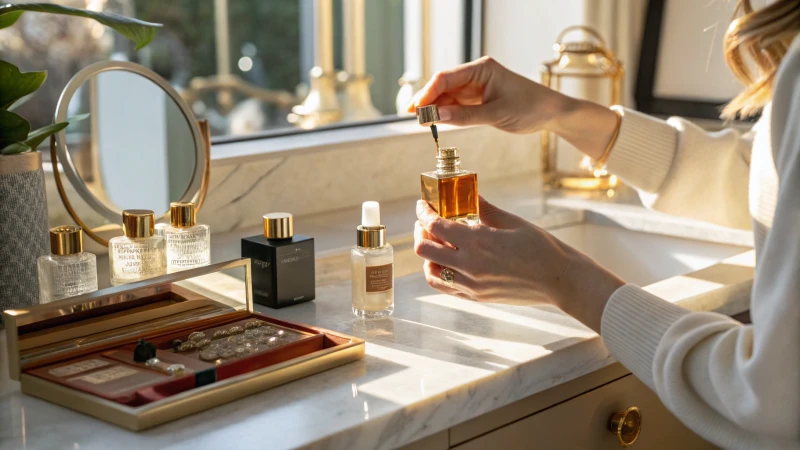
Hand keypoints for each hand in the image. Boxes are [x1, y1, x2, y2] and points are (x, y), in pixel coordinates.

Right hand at [407, 56, 568, 133]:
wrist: (551, 112)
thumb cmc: (529, 107)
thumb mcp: (496, 114)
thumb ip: (465, 116)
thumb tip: (436, 117)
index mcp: (481, 69)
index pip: (446, 77)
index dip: (428, 93)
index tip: (416, 109)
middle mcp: (476, 74)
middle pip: (443, 85)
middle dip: (427, 100)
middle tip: (414, 117)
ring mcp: (476, 86)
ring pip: (447, 95)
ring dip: (435, 108)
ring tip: (421, 121)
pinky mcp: (478, 98)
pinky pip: (456, 104)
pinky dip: (446, 113)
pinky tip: (435, 121)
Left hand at [413, 197, 624, 331]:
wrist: (560, 280)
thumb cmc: (541, 248)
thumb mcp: (512, 222)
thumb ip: (485, 209)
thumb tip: (469, 192)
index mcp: (478, 242)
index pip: (436, 226)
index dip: (424, 213)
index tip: (423, 205)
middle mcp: (469, 265)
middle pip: (425, 249)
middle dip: (421, 232)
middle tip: (426, 223)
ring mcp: (471, 285)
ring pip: (431, 272)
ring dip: (427, 256)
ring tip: (435, 244)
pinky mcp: (476, 297)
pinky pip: (445, 288)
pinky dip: (439, 274)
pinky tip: (446, 263)